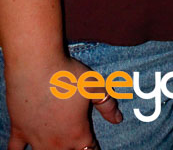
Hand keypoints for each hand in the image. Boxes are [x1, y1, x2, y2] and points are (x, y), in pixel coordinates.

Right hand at [6, 55, 121, 149]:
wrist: (35, 67)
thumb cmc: (67, 75)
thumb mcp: (95, 87)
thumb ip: (107, 105)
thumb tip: (118, 119)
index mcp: (77, 134)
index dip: (93, 148)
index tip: (93, 146)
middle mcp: (56, 142)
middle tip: (76, 145)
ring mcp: (35, 139)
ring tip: (56, 146)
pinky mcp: (18, 131)